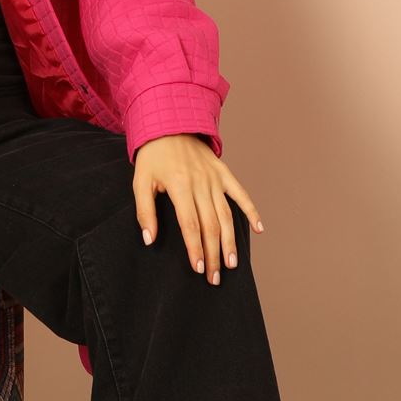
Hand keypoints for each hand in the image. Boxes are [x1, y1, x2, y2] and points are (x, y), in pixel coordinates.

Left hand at [132, 134, 265, 284]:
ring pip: (226, 214)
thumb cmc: (152, 156)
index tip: (198, 268)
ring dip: (230, 241)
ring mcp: (215, 178)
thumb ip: (145, 211)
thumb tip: (149, 239)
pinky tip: (259, 229)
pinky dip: (251, 210)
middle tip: (215, 277)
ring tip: (232, 263)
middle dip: (213, 254)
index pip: (190, 225)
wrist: (169, 124)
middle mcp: (201, 183)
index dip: (195, 248)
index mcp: (179, 186)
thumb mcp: (140, 182)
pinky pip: (241, 193)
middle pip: (210, 225)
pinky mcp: (224, 173)